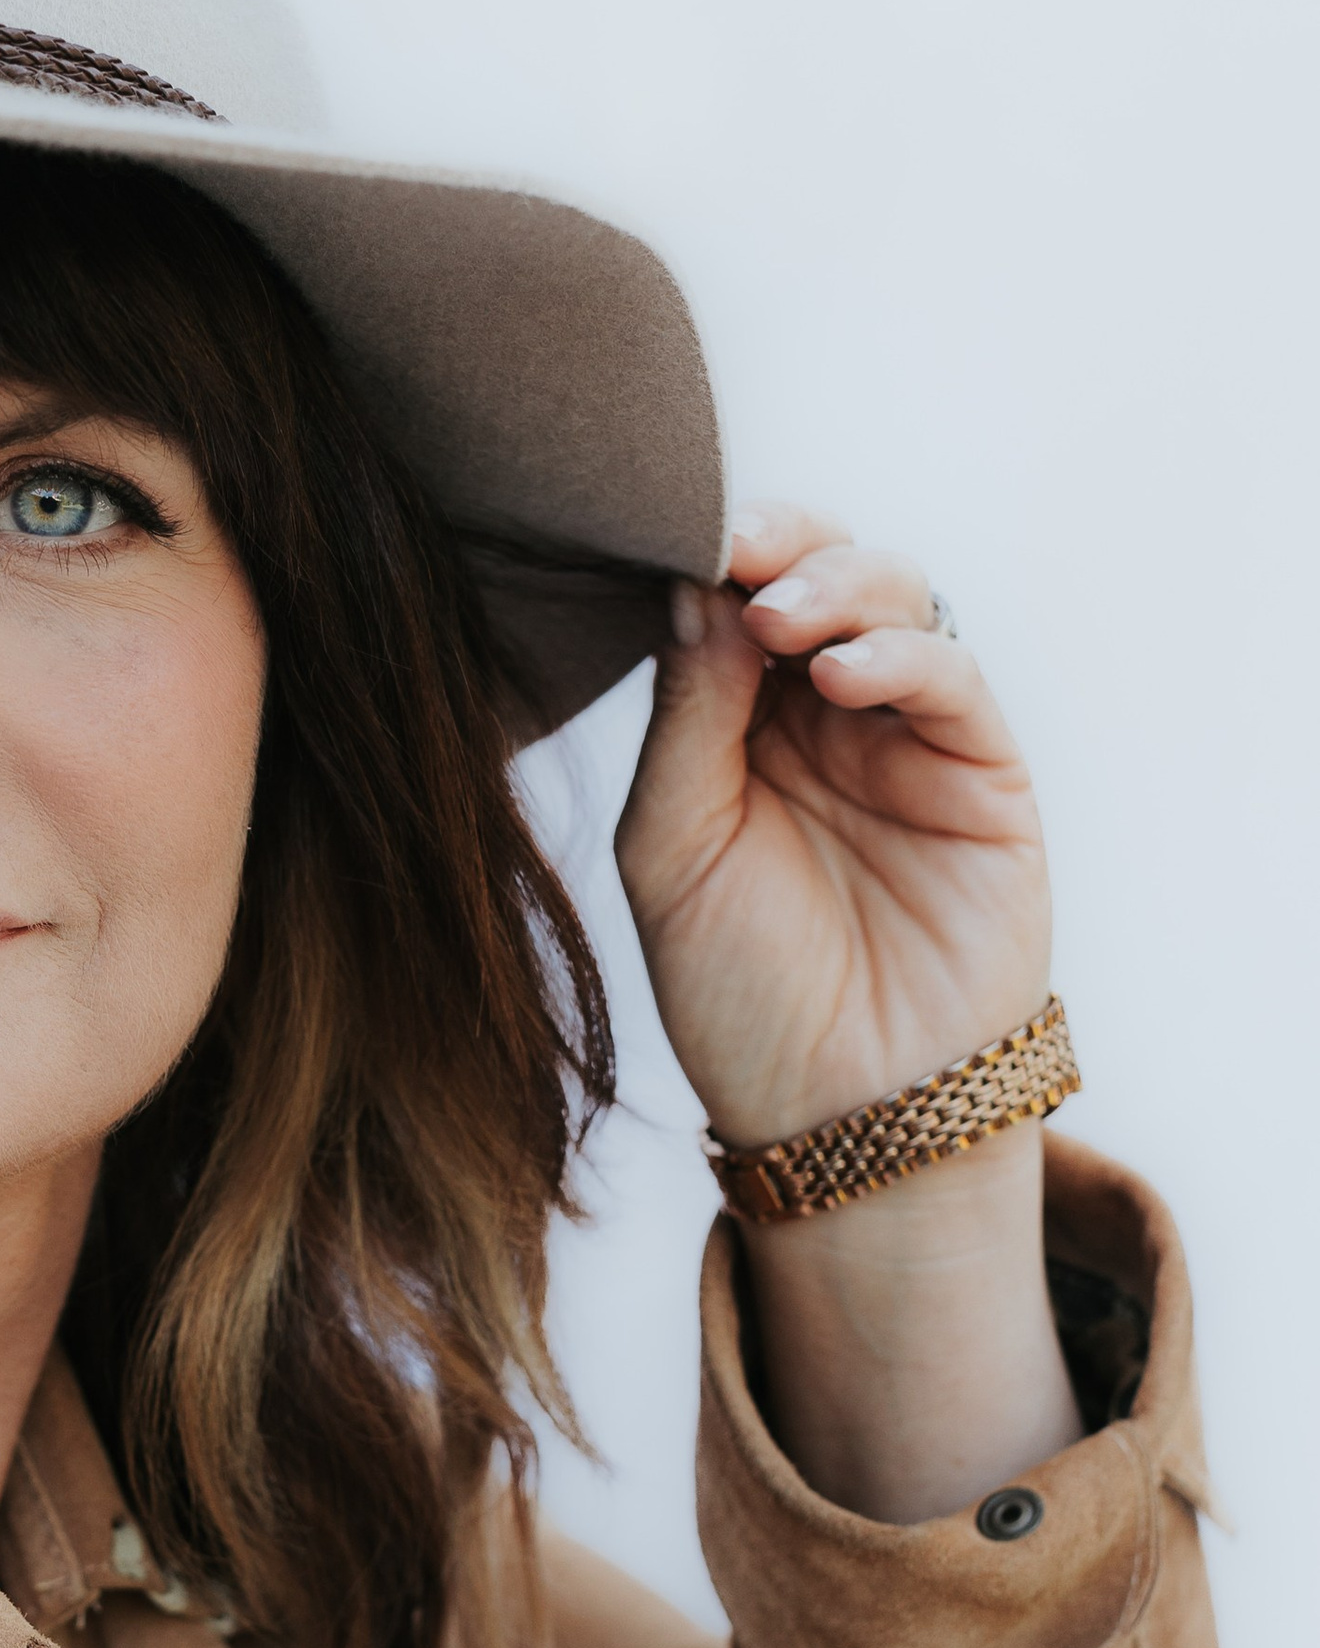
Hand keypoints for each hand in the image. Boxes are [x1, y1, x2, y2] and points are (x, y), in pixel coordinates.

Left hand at [615, 499, 1050, 1152]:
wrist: (837, 1117)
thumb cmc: (737, 997)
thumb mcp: (672, 850)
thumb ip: (685, 718)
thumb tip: (691, 585)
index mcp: (733, 724)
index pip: (725, 598)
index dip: (704, 553)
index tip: (665, 530)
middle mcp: (822, 715)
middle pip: (814, 572)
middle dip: (776, 543)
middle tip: (733, 550)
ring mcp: (906, 737)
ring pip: (892, 600)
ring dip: (837, 585)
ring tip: (780, 616)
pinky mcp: (982, 774)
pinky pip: (954, 678)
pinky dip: (902, 657)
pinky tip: (843, 677)